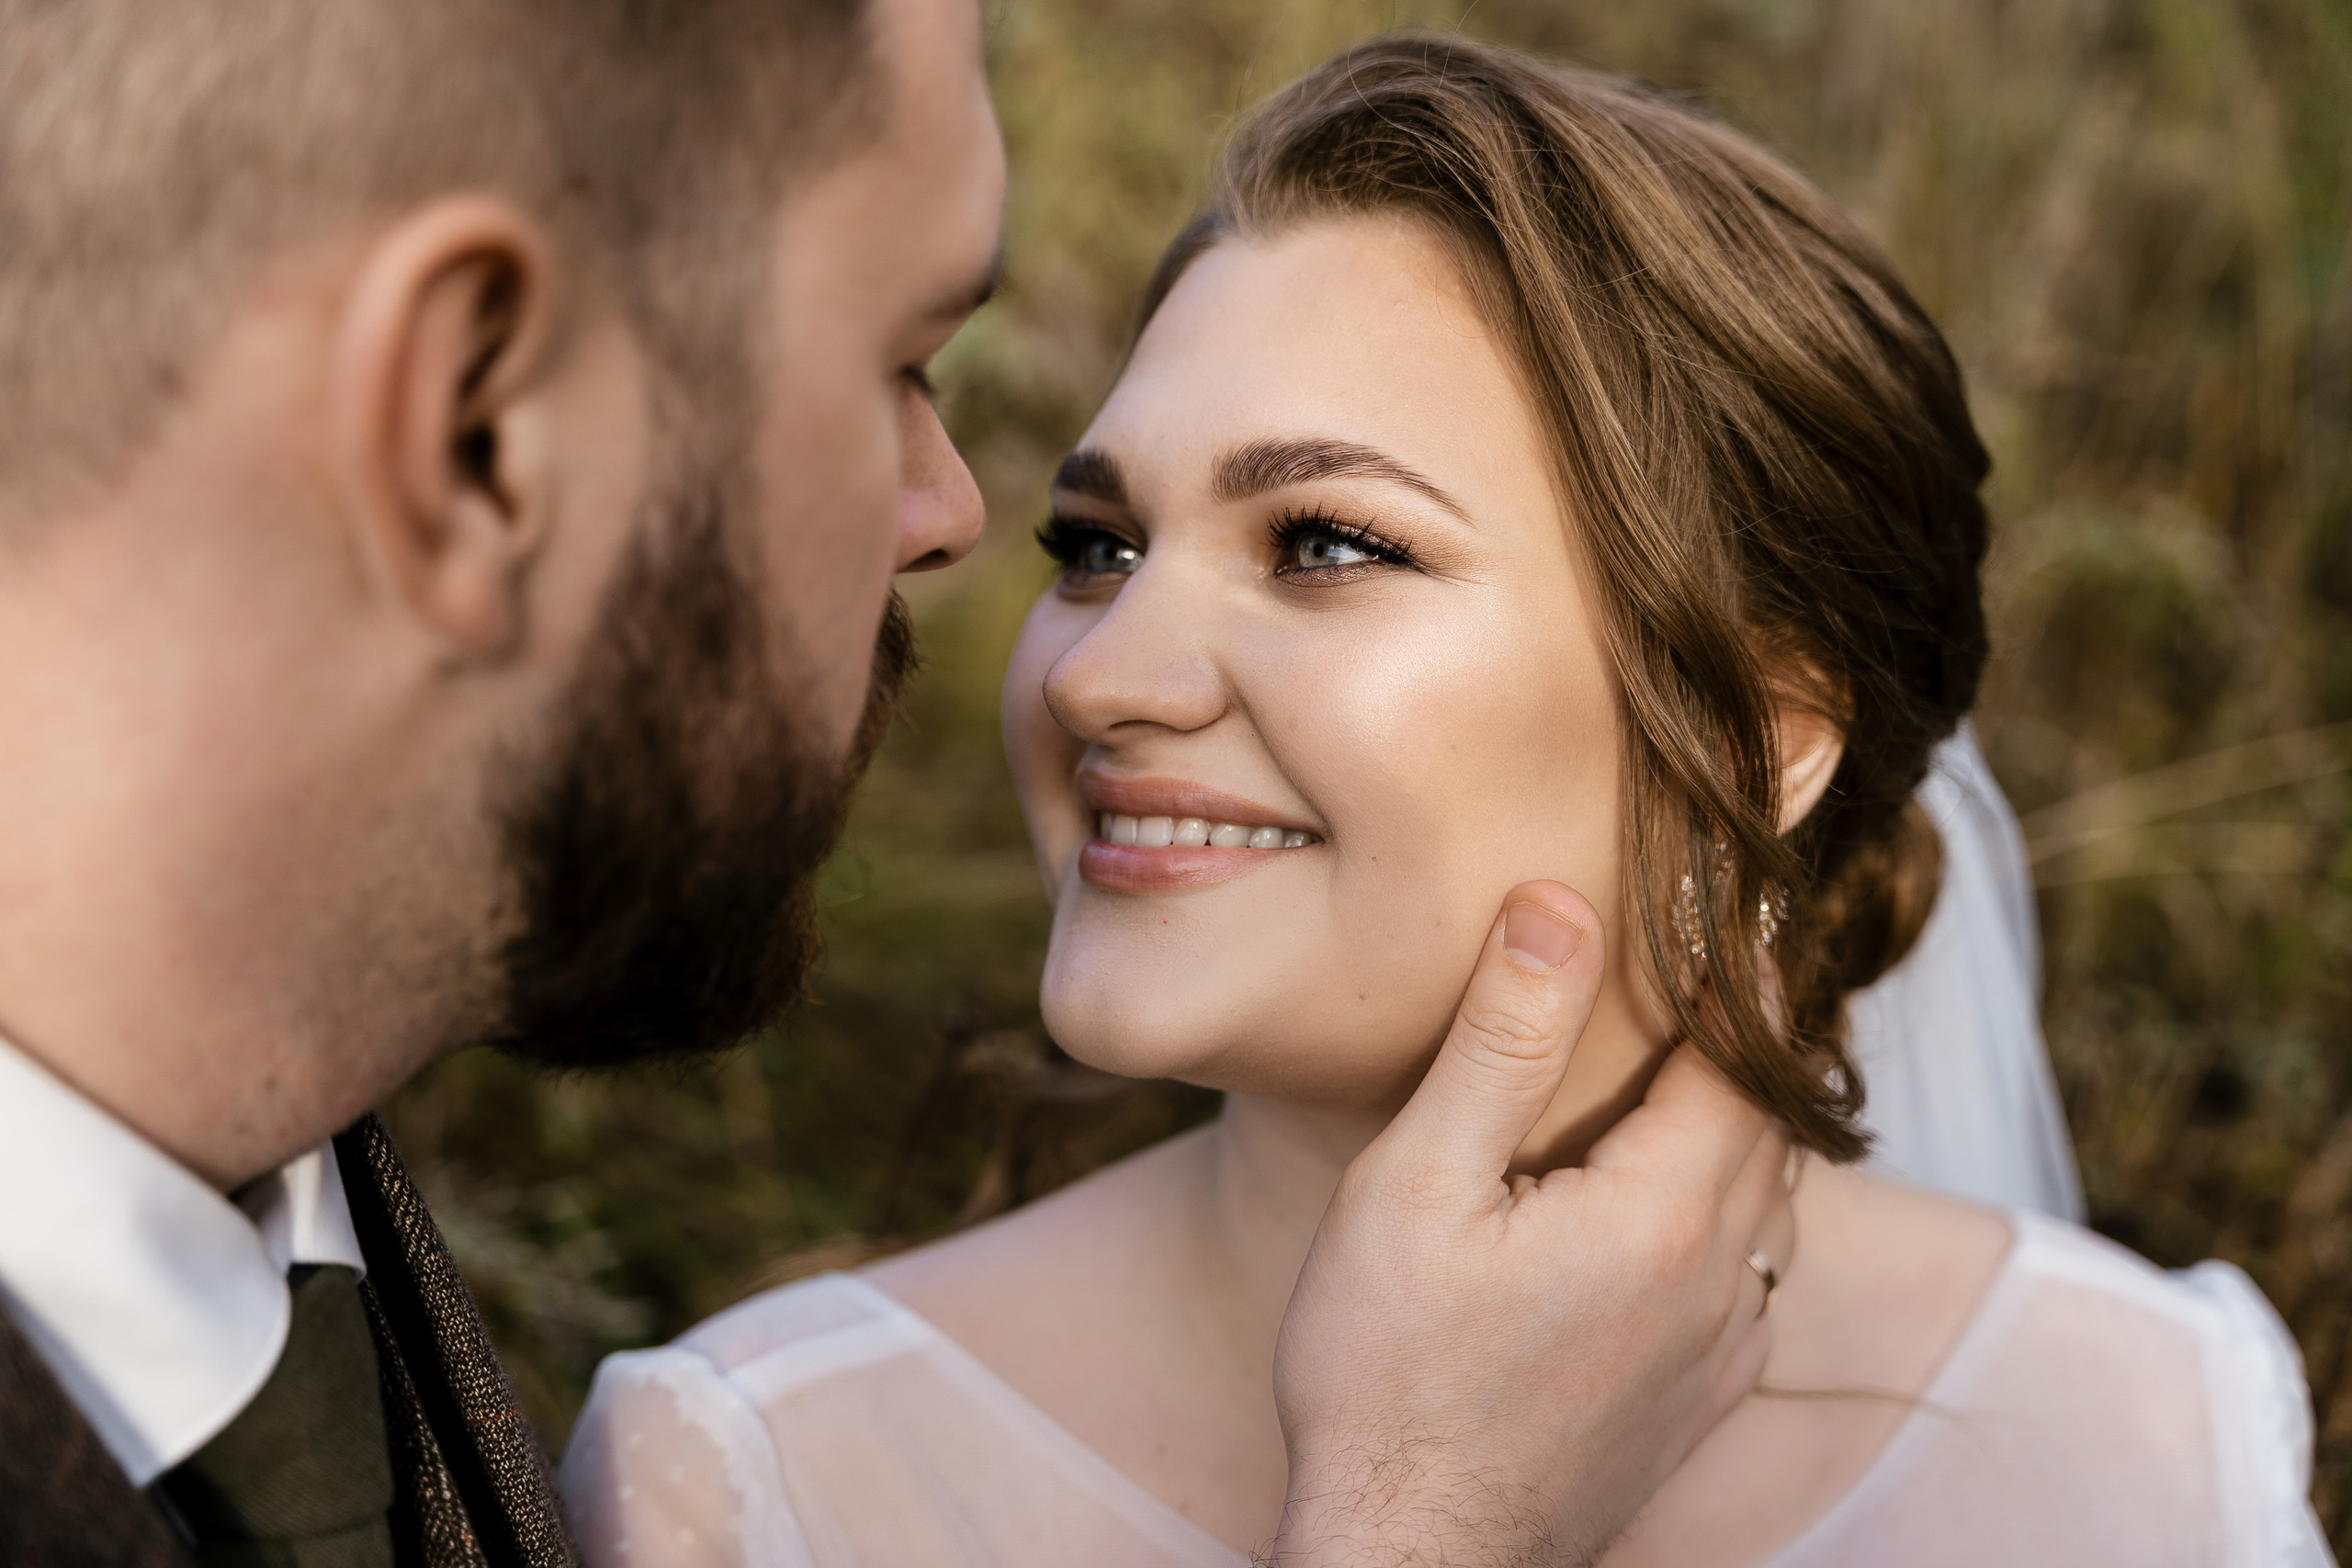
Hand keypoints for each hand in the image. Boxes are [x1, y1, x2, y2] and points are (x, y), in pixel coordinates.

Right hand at [1268, 881, 1793, 1567]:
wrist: (1407, 1558)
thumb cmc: (1386, 1376)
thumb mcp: (1417, 1185)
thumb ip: (1502, 1043)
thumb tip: (1561, 907)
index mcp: (1664, 1217)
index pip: (1746, 1057)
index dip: (1746, 973)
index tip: (1747, 900)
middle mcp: (1719, 1286)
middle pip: (1772, 1128)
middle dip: (1753, 1040)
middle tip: (1728, 965)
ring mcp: (1715, 1357)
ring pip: (1774, 1208)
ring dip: (1749, 1126)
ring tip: (1708, 1065)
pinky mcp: (1693, 1407)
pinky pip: (1754, 1283)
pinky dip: (1740, 1214)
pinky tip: (1686, 1207)